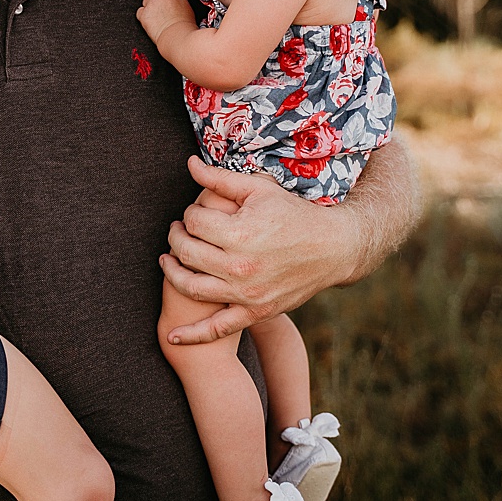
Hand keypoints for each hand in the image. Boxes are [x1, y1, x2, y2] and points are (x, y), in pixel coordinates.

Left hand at [137, 0, 195, 46]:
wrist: (177, 38)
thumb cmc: (185, 29)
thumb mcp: (189, 11)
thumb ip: (181, 3)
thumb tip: (178, 5)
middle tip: (160, 6)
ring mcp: (153, 5)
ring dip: (149, 5)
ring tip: (156, 16)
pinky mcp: (144, 14)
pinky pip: (140, 11)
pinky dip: (143, 16)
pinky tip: (150, 22)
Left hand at [159, 157, 358, 344]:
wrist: (333, 249)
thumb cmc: (294, 214)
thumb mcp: (259, 190)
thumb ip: (220, 179)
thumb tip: (189, 164)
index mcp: (241, 233)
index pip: (193, 223)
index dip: (188, 214)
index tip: (194, 213)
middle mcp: (240, 266)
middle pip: (187, 253)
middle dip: (176, 239)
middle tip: (177, 231)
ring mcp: (247, 293)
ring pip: (192, 287)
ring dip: (173, 273)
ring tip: (169, 261)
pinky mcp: (255, 312)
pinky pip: (217, 329)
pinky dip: (192, 335)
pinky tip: (172, 336)